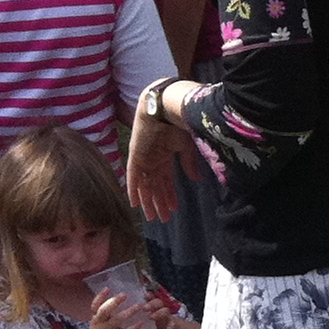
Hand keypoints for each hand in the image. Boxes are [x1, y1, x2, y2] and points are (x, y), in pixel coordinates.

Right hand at [84, 290, 155, 328]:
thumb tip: (116, 301)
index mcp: (95, 318)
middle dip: (114, 302)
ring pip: (117, 320)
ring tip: (139, 307)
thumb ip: (105, 316)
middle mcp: (98, 323)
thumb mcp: (99, 325)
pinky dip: (134, 327)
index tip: (108, 288)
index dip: (100, 296)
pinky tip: (141, 323)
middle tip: (125, 295)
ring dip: (128, 312)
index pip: (94, 305)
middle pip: (104, 310)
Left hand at [127, 100, 182, 222]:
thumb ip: (189, 164)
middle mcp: (153, 161)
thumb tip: (195, 180)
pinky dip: (133, 190)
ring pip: (145, 185)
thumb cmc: (178, 124)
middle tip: (163, 219)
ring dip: (149, 201)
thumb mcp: (187, 147)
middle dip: (159, 203)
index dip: (170, 195)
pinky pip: (133, 177)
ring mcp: (143, 159)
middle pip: (156, 187)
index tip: (174, 209)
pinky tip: (135, 203)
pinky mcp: (135, 157)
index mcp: (165, 157)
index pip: (167, 181)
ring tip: (153, 217)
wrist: (165, 110)